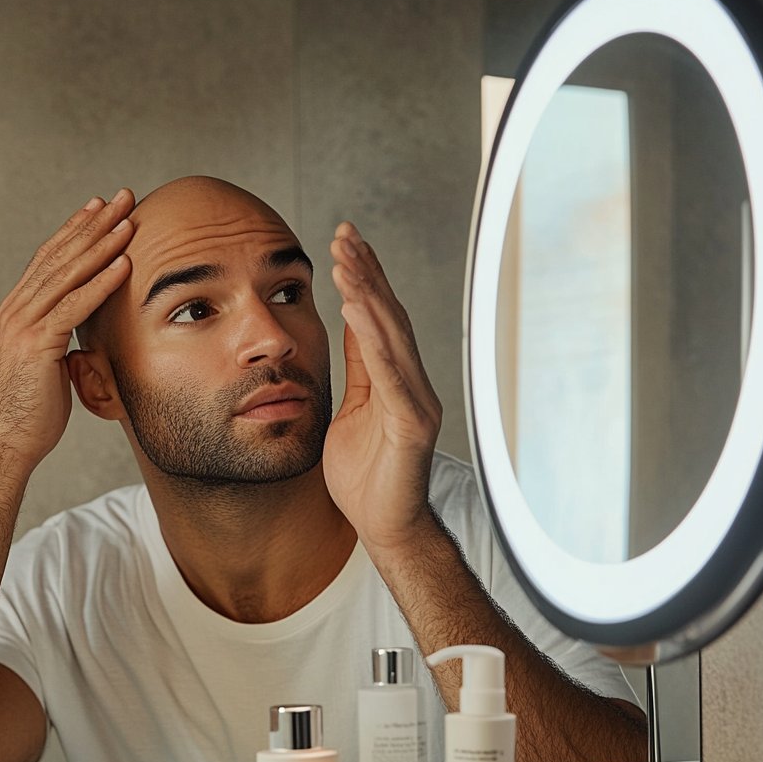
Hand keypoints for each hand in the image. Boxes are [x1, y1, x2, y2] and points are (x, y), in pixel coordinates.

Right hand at [0, 190, 134, 472]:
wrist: (10, 441)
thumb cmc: (34, 409)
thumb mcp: (50, 364)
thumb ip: (61, 340)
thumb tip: (81, 337)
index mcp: (19, 310)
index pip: (51, 259)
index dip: (77, 230)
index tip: (102, 208)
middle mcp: (17, 308)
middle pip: (61, 255)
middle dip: (94, 224)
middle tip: (122, 197)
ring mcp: (25, 324)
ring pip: (68, 274)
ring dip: (101, 245)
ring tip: (129, 220)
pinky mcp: (38, 343)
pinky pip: (75, 306)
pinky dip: (101, 283)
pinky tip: (124, 264)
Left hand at [323, 222, 441, 551]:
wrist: (385, 528)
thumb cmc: (366, 478)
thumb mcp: (352, 411)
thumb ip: (359, 370)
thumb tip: (352, 325)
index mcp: (397, 381)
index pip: (380, 320)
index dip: (365, 279)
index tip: (346, 243)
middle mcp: (413, 384)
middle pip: (390, 317)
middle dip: (367, 273)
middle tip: (345, 233)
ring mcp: (417, 402)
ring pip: (392, 336)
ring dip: (368, 293)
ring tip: (346, 258)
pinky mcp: (412, 424)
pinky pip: (390, 372)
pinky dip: (373, 336)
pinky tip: (355, 306)